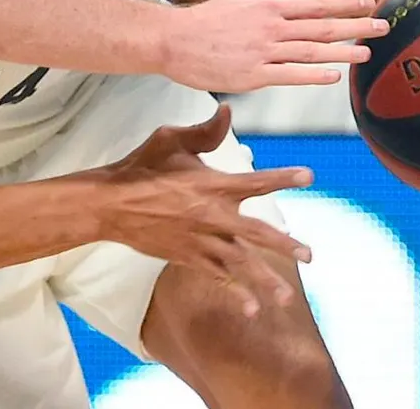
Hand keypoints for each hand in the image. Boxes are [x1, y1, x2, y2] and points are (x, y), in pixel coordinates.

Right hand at [92, 105, 314, 317]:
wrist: (111, 204)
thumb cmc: (140, 168)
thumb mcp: (170, 140)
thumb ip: (204, 131)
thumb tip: (228, 110)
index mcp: (213, 185)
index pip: (256, 181)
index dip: (283, 177)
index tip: (308, 176)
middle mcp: (213, 216)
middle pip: (257, 233)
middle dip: (285, 245)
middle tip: (308, 255)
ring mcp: (202, 240)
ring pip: (241, 263)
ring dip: (266, 280)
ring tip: (286, 298)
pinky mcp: (189, 257)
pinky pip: (218, 277)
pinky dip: (235, 293)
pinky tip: (252, 309)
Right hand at [157, 0, 383, 91]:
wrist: (172, 39)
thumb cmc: (204, 21)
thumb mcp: (240, 2)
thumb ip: (272, 1)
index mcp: (269, 7)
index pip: (316, 4)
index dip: (345, 4)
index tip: (369, 4)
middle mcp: (271, 26)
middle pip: (322, 25)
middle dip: (356, 26)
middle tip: (384, 26)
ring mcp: (263, 50)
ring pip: (311, 50)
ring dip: (343, 51)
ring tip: (367, 53)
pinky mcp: (252, 74)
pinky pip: (289, 74)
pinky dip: (313, 74)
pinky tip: (333, 76)